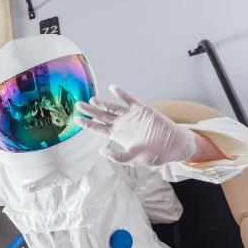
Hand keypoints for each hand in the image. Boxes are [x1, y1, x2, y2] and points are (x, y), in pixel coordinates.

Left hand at [74, 86, 199, 166]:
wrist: (171, 146)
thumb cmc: (152, 155)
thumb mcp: (132, 159)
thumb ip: (116, 156)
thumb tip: (101, 151)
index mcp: (117, 136)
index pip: (98, 128)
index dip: (87, 124)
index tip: (76, 119)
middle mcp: (121, 124)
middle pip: (102, 115)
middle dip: (90, 110)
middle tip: (78, 104)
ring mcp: (131, 116)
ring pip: (113, 107)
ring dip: (103, 103)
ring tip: (92, 99)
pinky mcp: (141, 110)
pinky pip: (129, 100)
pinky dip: (121, 94)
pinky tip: (113, 88)